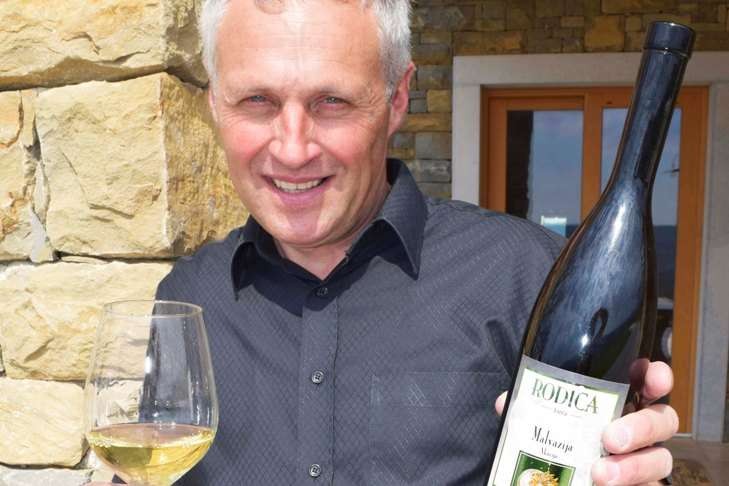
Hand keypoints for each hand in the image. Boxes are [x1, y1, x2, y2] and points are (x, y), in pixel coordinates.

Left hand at [494, 360, 677, 485]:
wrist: (562, 477)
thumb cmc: (562, 439)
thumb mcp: (545, 418)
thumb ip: (530, 407)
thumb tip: (506, 403)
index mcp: (622, 401)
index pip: (651, 381)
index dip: (658, 376)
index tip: (653, 379)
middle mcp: (641, 428)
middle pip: (663, 420)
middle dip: (641, 427)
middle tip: (610, 438)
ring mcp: (646, 460)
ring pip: (661, 460)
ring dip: (633, 467)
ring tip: (601, 474)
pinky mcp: (645, 485)